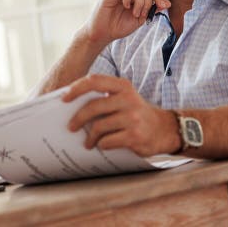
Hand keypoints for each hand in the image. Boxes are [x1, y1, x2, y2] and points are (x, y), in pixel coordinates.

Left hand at [64, 75, 180, 156]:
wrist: (164, 130)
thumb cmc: (136, 114)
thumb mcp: (124, 98)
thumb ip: (104, 97)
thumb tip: (71, 105)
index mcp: (123, 86)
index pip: (94, 80)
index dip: (76, 88)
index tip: (64, 99)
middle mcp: (128, 99)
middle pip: (93, 106)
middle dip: (78, 118)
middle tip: (70, 127)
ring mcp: (133, 117)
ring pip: (99, 127)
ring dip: (90, 137)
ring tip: (88, 142)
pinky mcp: (135, 136)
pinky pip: (107, 141)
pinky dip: (102, 145)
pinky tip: (103, 146)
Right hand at [81, 0, 170, 47]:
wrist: (104, 34)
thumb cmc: (120, 26)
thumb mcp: (140, 19)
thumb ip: (152, 10)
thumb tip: (168, 3)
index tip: (163, 5)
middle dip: (149, 1)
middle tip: (143, 14)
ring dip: (140, 2)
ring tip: (135, 13)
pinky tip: (126, 7)